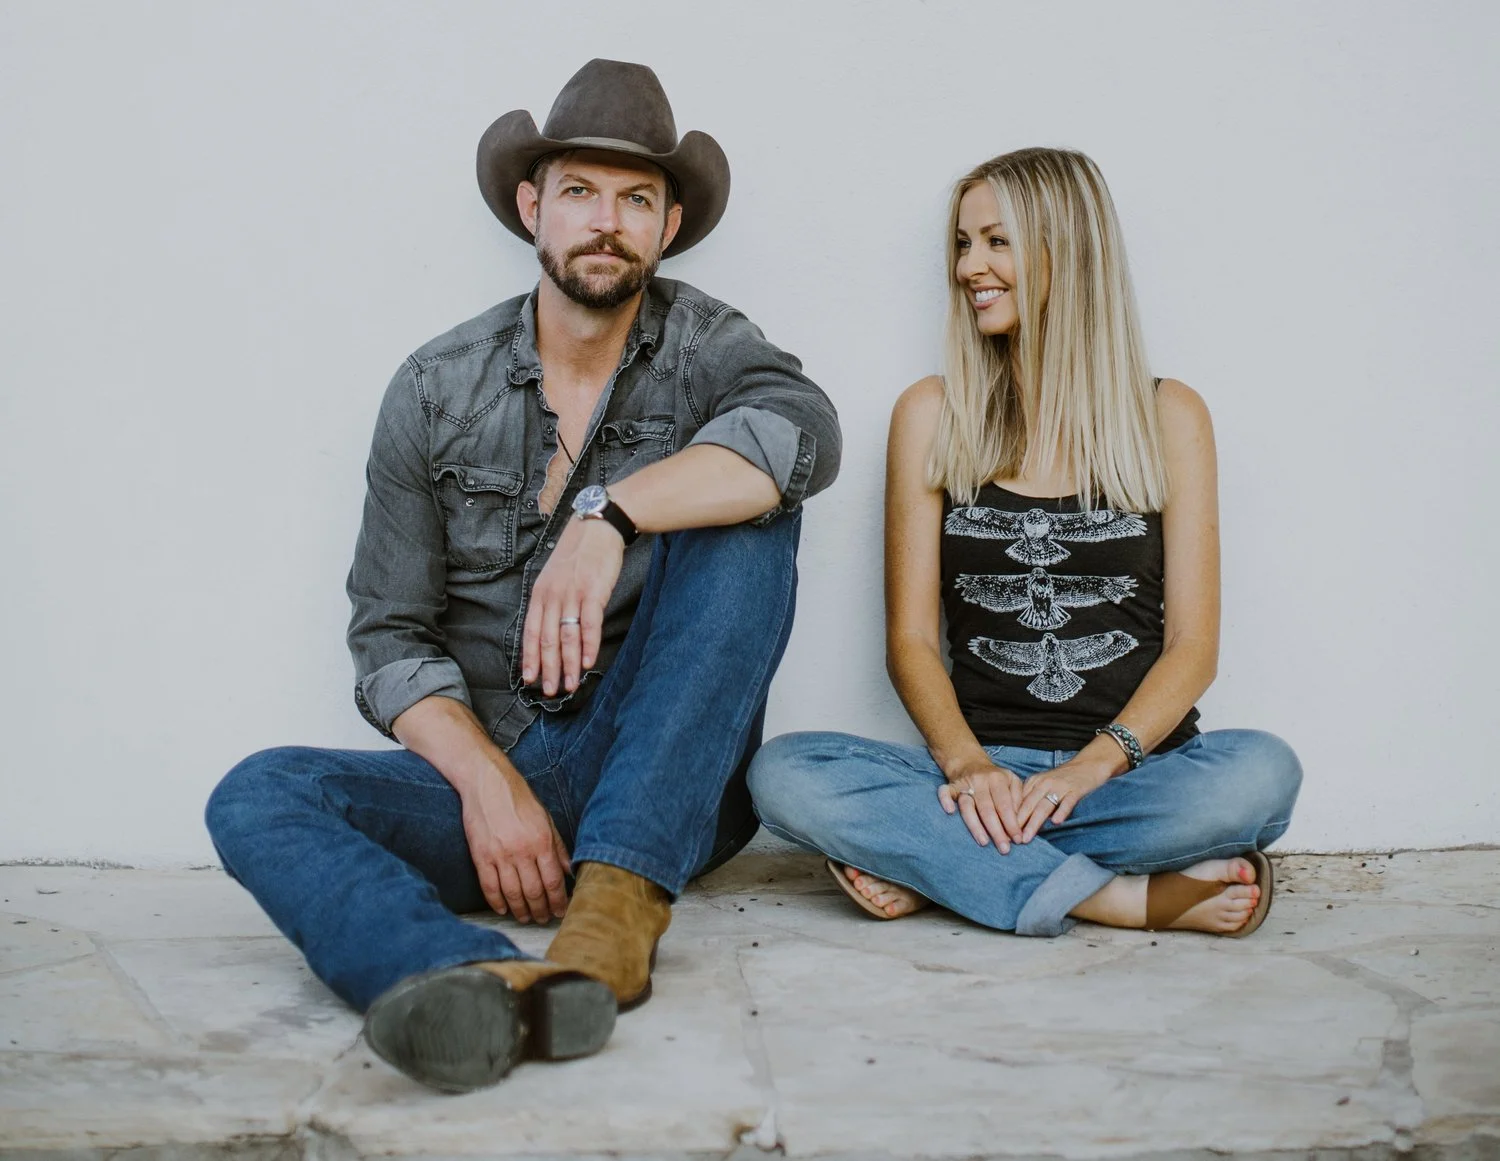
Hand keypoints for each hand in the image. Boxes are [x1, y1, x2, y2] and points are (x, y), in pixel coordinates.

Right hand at [459, 766, 571, 922]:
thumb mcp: (546, 819)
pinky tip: (503, 909)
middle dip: (541, 910)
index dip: (559, 901)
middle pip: (535, 892)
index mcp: (542, 841)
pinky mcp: (480, 856)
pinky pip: (489, 887)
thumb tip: (569, 871)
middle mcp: (522, 851)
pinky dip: (497, 902)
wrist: (487, 783)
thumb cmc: (519, 799)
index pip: (554, 881)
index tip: (561, 911)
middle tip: (544, 919)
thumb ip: (558, 846)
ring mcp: (500, 855)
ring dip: (521, 911)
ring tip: (526, 918)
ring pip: (513, 893)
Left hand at [522, 516, 624, 695]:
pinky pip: (589, 625)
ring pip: (567, 637)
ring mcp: (572, 595)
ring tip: (570, 685)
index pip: (530, 632)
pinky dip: (588, 646)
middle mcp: (552, 596)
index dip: (530, 658)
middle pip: (547, 640)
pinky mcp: (593, 593)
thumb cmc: (578, 554)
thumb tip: (550, 631)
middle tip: (551, 692)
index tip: (530, 680)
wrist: (598, 527)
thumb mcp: (555, 577)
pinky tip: (588, 663)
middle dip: (548, 669)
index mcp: (540, 594)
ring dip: (568, 664)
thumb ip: (551, 602)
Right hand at [937, 759, 1024, 852]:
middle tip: (1004, 849)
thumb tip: (1020, 822)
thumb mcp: (1012, 781)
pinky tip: (950, 812)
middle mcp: (980, 780)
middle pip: (987, 809)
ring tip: (984, 842)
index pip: (1005, 805)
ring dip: (975, 825)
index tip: (1018, 840)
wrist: (970, 763)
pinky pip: (945, 792)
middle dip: (996, 831)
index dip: (1011, 823)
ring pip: (967, 806)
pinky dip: (945, 800)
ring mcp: (964, 784)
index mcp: (997, 779)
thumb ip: (1018, 799)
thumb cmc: (995, 778)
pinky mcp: (951, 786)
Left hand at [1015, 760, 1111, 840]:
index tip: (1004, 832)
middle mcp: (1044, 783)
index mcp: (1034, 782)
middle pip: (1029, 805)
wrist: (1086, 765)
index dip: (1010, 817)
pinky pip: (1067, 802)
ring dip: (1034, 822)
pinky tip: (1056, 822)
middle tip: (1012, 839)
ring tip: (1028, 836)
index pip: (1019, 802)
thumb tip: (1017, 821)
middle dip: (1019, 823)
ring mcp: (1060, 786)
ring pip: (1044, 806)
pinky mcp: (1075, 790)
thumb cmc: (1061, 779)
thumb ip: (1031, 798)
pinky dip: (1061, 811)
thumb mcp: (1042, 784)